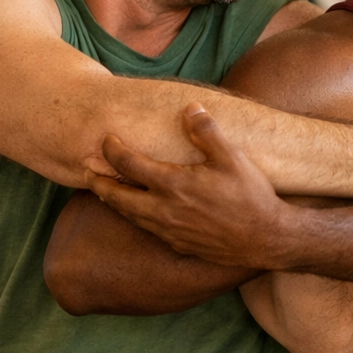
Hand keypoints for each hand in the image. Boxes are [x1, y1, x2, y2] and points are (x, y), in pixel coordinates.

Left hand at [86, 103, 289, 268]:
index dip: (112, 150)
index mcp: (173, 184)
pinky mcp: (178, 244)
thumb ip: (206, 131)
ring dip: (113, 202)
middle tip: (86, 170)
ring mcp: (169, 231)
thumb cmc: (250, 196)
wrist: (266, 239)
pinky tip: (139, 213)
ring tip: (104, 191)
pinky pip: (147, 230)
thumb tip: (189, 108)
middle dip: (98, 181)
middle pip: (117, 197)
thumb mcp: (232, 157)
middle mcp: (164, 210)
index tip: (106, 139)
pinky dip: (134, 218)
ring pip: (130, 216)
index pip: (128, 165)